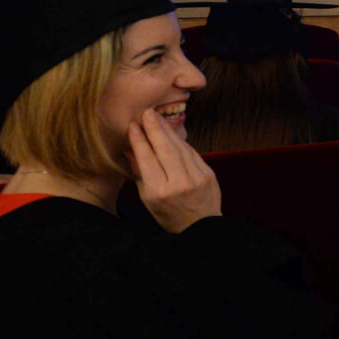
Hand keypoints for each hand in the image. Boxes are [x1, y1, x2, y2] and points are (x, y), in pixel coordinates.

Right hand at [127, 109, 221, 233]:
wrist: (201, 226)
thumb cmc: (168, 214)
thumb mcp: (147, 198)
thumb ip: (140, 173)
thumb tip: (130, 149)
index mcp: (159, 192)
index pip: (147, 160)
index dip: (139, 141)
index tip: (133, 126)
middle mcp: (179, 183)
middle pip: (165, 149)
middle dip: (154, 129)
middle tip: (146, 113)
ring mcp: (196, 177)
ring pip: (180, 148)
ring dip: (167, 131)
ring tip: (156, 118)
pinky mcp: (208, 173)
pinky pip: (192, 152)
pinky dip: (180, 142)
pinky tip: (172, 133)